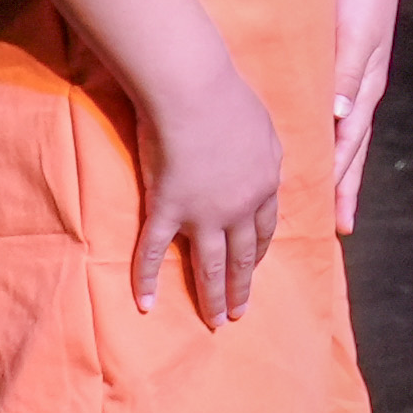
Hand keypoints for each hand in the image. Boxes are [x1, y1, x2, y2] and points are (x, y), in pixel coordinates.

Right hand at [134, 63, 281, 323]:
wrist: (195, 91)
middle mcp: (238, 207)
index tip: (255, 267)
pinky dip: (147, 278)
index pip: (263, 229)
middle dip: (241, 287)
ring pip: (210, 264)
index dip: (258, 251)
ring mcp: (202, 213)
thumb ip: (267, 155)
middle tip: (238, 313)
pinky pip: (154, 251)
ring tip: (213, 321)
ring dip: (210, 296)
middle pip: (243, 256)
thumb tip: (268, 168)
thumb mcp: (265, 128)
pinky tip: (145, 304)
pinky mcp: (167, 209)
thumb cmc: (230, 98)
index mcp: (264, 185)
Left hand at [330, 0, 399, 236]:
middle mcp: (357, 89)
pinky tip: (308, 142)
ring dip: (332, 163)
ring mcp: (347, 78)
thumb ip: (347, 72)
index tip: (340, 223)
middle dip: (343, 185)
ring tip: (324, 195)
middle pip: (348, 148)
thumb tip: (339, 115)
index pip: (351, 146)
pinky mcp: (334, 62)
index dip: (344, 183)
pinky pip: (327, 107)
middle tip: (337, 225)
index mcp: (364, 87)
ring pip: (339, 131)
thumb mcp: (358, 34)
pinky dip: (322, 131)